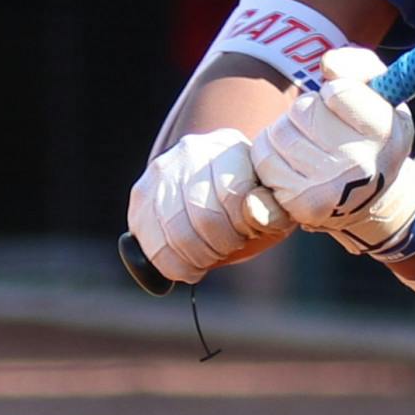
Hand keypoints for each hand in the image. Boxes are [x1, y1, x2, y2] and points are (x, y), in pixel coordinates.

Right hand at [127, 128, 290, 284]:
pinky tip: (189, 264)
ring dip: (197, 258)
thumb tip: (252, 212)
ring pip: (176, 233)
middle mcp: (192, 151)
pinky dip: (174, 266)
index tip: (246, 235)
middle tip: (226, 249)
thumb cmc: (250, 204)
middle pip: (203, 217)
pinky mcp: (141, 194)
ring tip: (208, 256)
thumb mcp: (273, 207)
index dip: (242, 228)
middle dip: (220, 246)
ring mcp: (162, 170)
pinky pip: (153, 245)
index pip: (232, 196)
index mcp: (231, 148)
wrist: (214, 191)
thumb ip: (271, 211)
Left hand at [250, 47, 414, 253]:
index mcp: (384, 132)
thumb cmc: (370, 134)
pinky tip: (295, 164)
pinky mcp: (300, 204)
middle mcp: (359, 164)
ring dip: (287, 132)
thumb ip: (358, 66)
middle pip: (302, 110)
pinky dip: (272, 155)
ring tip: (310, 145)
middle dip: (307, 112)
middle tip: (325, 129)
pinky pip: (263, 159)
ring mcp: (329, 188)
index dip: (334, 93)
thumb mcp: (380, 95)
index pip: (338, 92)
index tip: (341, 104)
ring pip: (278, 133)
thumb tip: (327, 64)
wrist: (370, 197)